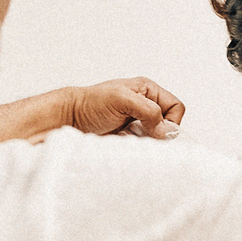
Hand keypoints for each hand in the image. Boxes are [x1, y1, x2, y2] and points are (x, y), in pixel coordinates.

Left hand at [0, 77, 185, 151]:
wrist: (65, 120)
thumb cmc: (88, 104)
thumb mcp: (121, 100)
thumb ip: (148, 110)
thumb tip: (165, 129)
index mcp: (147, 90)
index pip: (176, 107)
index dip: (170, 121)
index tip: (157, 131)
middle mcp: (144, 105)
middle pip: (168, 124)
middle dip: (159, 134)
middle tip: (144, 139)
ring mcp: (136, 122)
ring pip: (156, 138)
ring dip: (148, 144)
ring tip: (132, 142)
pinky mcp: (127, 138)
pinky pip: (143, 147)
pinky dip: (139, 150)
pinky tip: (126, 147)